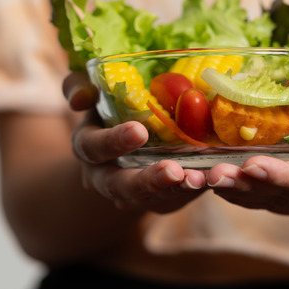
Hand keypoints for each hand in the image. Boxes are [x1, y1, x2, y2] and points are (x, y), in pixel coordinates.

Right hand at [63, 71, 206, 213]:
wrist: (121, 149)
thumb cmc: (110, 112)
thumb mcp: (94, 95)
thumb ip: (80, 85)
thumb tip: (79, 98)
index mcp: (88, 147)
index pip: (93, 147)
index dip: (113, 141)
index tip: (139, 131)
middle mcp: (104, 177)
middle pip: (120, 186)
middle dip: (147, 180)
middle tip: (174, 170)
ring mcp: (130, 195)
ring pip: (149, 199)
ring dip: (174, 190)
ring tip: (199, 179)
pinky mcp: (156, 203)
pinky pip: (172, 202)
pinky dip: (190, 193)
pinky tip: (209, 181)